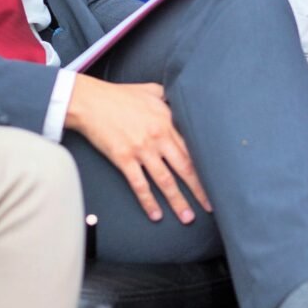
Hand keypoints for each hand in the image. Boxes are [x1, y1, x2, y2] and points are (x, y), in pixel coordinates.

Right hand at [65, 75, 210, 222]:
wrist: (90, 101)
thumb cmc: (120, 95)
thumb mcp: (152, 90)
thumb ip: (170, 97)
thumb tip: (182, 98)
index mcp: (167, 121)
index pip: (192, 148)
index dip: (205, 166)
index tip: (216, 179)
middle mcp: (158, 137)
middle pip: (184, 167)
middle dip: (199, 189)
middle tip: (211, 206)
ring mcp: (141, 149)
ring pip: (165, 180)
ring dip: (177, 201)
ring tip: (187, 217)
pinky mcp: (123, 158)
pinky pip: (139, 185)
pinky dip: (148, 201)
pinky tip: (156, 214)